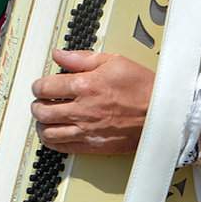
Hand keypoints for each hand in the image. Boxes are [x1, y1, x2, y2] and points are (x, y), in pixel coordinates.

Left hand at [31, 49, 153, 154]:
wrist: (163, 114)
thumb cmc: (144, 87)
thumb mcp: (116, 61)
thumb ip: (83, 58)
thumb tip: (60, 55)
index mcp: (85, 85)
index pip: (45, 87)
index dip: (39, 85)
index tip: (42, 85)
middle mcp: (82, 109)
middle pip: (41, 111)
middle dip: (38, 105)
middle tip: (42, 102)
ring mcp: (86, 130)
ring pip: (48, 131)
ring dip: (42, 124)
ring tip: (47, 119)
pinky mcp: (92, 145)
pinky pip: (62, 147)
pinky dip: (52, 141)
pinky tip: (56, 134)